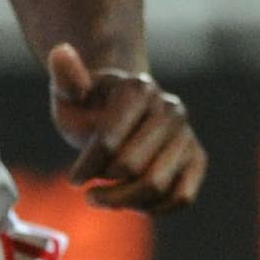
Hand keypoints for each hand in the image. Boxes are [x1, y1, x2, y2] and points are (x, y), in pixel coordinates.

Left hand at [48, 43, 203, 210]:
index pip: (108, 141)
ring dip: (124, 202)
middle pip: (133, 167)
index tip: (74, 180)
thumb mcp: (69, 93)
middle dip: (105, 188)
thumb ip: (65, 79)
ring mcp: (187, 134)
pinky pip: (182, 197)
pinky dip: (155, 208)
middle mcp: (170, 109)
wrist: (123, 111)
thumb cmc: (90, 107)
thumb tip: (61, 51)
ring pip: (158, 186)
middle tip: (89, 194)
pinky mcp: (198, 159)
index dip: (87, 167)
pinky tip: (132, 205)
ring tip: (104, 200)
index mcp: (138, 88)